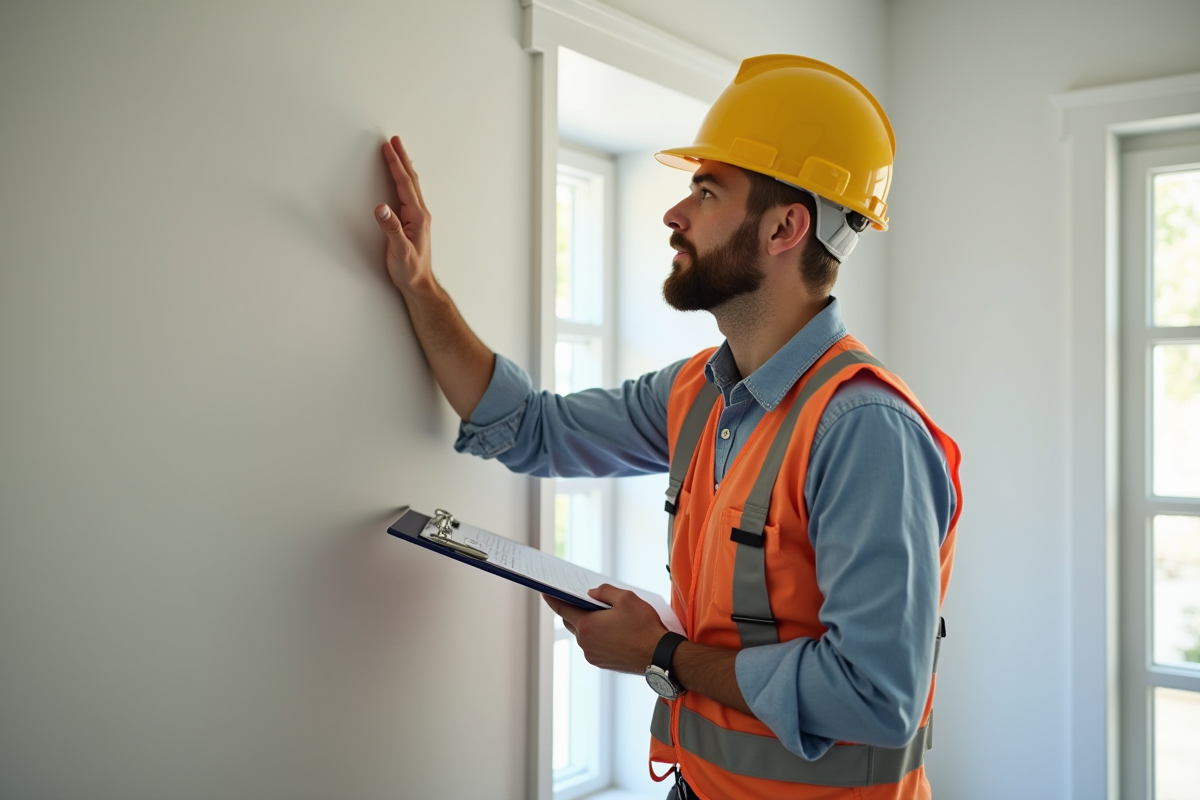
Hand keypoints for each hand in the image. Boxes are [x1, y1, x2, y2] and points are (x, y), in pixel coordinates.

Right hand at [375, 135, 432, 293]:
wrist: (419, 284)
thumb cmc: (410, 269)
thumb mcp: (399, 250)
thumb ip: (390, 229)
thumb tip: (381, 208)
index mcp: (417, 217)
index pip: (405, 184)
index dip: (396, 165)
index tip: (388, 147)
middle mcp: (420, 214)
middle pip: (411, 180)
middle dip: (402, 159)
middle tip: (395, 140)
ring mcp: (418, 218)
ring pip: (411, 186)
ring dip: (404, 167)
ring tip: (398, 153)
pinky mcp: (413, 223)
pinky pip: (409, 194)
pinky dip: (404, 181)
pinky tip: (403, 180)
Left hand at [543, 585, 666, 673]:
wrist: (659, 656)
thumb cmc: (644, 627)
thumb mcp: (626, 598)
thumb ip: (604, 592)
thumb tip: (592, 593)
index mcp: (587, 625)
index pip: (563, 609)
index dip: (553, 599)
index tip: (545, 593)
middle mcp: (585, 643)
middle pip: (571, 622)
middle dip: (573, 610)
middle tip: (578, 599)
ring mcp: (593, 655)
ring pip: (583, 635)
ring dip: (588, 624)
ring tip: (601, 614)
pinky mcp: (602, 663)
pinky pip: (593, 645)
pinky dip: (596, 636)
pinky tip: (609, 629)